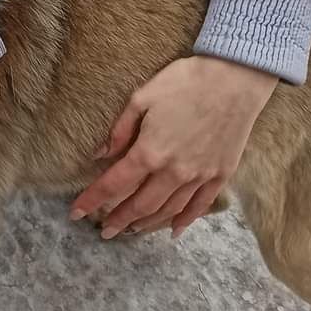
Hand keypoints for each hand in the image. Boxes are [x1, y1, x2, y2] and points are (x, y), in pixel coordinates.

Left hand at [70, 56, 277, 238]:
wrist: (235, 79)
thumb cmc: (185, 82)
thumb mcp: (142, 97)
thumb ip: (119, 130)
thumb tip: (99, 154)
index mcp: (150, 151)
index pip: (114, 184)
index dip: (92, 200)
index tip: (75, 213)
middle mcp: (174, 171)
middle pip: (141, 204)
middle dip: (118, 220)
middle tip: (103, 231)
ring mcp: (200, 176)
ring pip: (168, 210)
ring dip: (147, 223)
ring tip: (130, 230)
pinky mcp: (220, 175)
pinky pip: (200, 207)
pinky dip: (185, 222)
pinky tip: (173, 231)